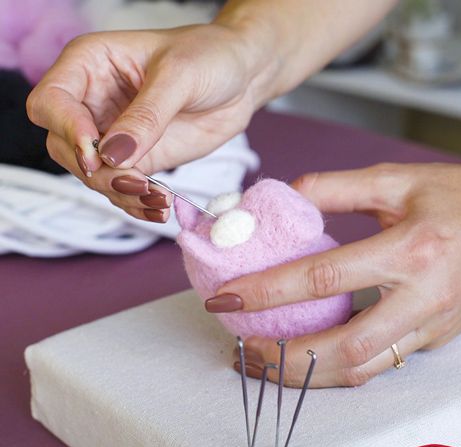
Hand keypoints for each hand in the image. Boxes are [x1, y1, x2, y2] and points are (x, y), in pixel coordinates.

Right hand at [26, 25, 266, 220]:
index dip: (67, 131)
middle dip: (96, 172)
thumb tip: (111, 156)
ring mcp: (114, 134)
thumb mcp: (180, 76)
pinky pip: (122, 188)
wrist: (241, 80)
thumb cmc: (210, 57)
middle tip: (138, 183)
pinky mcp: (138, 159)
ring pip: (93, 175)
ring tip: (159, 199)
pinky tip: (160, 207)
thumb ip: (146, 116)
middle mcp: (94, 102)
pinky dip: (137, 204)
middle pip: (64, 147)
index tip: (98, 153)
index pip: (51, 102)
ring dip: (120, 194)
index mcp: (90, 65)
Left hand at [213, 162, 460, 387]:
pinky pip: (380, 365)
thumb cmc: (460, 197)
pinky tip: (308, 359)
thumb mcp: (396, 180)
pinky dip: (337, 369)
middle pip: (343, 348)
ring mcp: (433, 326)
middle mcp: (424, 296)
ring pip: (362, 370)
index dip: (268, 290)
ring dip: (307, 376)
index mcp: (412, 249)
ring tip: (265, 364)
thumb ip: (334, 187)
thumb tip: (282, 199)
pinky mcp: (435, 339)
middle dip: (283, 357)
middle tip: (242, 349)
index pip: (324, 277)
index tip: (227, 298)